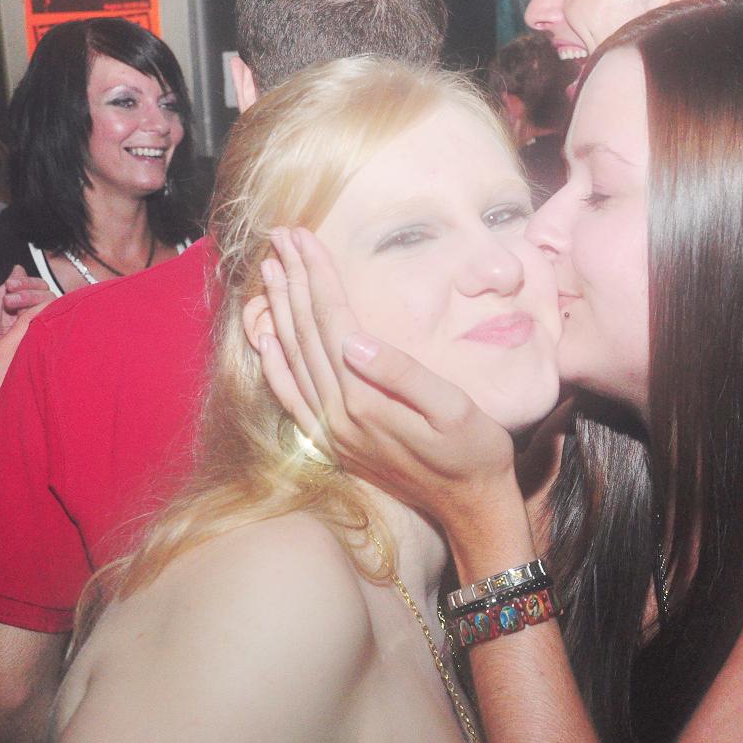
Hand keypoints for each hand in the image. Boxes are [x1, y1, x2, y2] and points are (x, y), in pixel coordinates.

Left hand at [0, 266, 53, 343]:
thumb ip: (11, 285)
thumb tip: (19, 268)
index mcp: (23, 308)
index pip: (39, 289)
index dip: (28, 283)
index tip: (8, 286)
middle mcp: (33, 316)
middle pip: (48, 295)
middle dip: (28, 291)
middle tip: (7, 299)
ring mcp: (38, 327)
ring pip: (52, 304)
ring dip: (31, 298)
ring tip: (10, 305)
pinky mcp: (42, 337)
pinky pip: (54, 318)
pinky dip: (42, 310)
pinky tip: (24, 314)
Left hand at [255, 227, 518, 531]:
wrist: (471, 507)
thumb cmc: (475, 452)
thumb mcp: (454, 408)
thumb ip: (403, 374)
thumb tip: (355, 339)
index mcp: (366, 399)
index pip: (333, 322)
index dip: (317, 275)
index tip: (303, 235)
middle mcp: (339, 416)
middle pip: (306, 334)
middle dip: (294, 281)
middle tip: (280, 235)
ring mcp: (332, 432)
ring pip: (293, 359)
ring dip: (280, 311)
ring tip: (271, 270)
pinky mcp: (334, 443)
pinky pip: (291, 398)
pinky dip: (275, 364)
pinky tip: (267, 339)